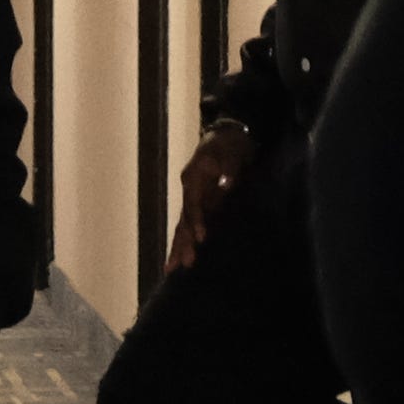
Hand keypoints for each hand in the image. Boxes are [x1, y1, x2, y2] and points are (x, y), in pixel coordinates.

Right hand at [169, 123, 250, 271]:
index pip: (192, 204)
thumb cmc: (229, 144)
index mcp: (193, 177)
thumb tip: (225, 184)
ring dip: (179, 246)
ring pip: (182, 225)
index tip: (200, 238)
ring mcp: (193, 196)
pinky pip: (190, 224)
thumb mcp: (231, 153)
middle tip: (177, 267)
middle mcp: (189, 189)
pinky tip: (183, 253)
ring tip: (172, 268)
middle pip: (181, 219)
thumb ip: (228, 170)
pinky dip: (186, 239)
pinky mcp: (201, 202)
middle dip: (180, 243)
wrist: (227, 135)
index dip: (195, 221)